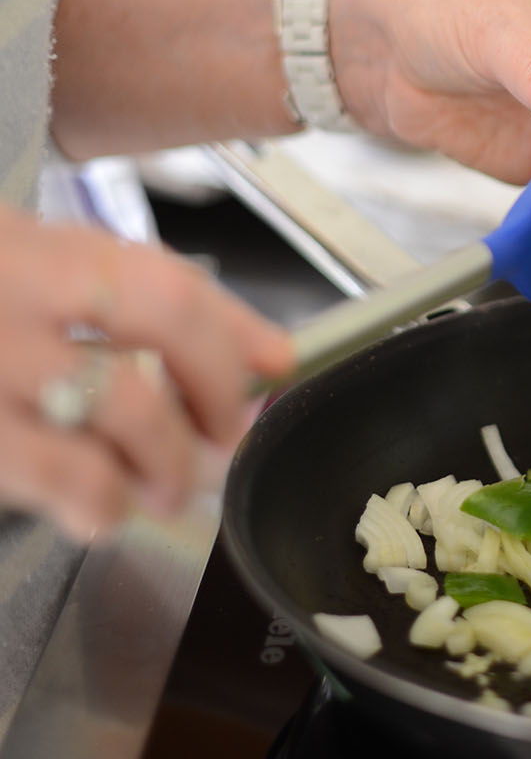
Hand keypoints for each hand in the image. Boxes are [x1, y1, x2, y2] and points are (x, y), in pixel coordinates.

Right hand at [0, 202, 294, 541]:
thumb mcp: (43, 267)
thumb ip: (143, 300)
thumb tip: (267, 355)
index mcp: (35, 251)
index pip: (165, 285)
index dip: (234, 334)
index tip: (277, 365)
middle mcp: (6, 304)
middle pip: (150, 344)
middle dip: (207, 402)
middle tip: (223, 434)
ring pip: (108, 418)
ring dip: (162, 463)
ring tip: (168, 485)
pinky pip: (51, 478)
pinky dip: (98, 504)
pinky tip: (104, 506)